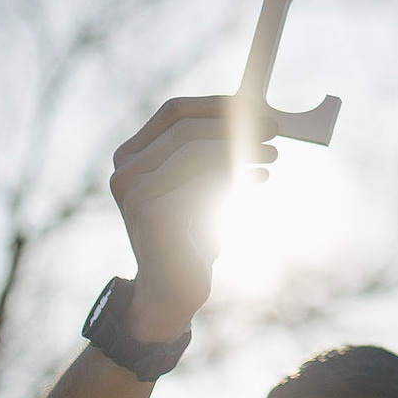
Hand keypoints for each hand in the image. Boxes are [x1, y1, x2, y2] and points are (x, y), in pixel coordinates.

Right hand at [109, 96, 271, 337]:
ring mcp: (131, 188)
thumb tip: (253, 119)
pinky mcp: (146, 208)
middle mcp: (124, 170)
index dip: (216, 105)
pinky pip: (196, 174)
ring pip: (193, 147)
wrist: (175, 292)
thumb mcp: (208, 188)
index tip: (253, 105)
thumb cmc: (194, 239)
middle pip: (184, 125)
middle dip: (233, 122)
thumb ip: (217, 156)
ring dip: (240, 146)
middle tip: (272, 128)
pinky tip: (260, 177)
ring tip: (272, 155)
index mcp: (134, 158)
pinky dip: (234, 171)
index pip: (173, 112)